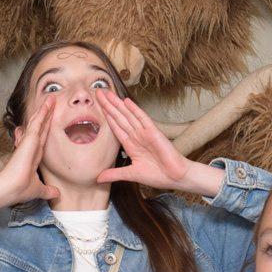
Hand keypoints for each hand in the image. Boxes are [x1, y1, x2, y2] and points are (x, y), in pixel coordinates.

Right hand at [0, 95, 59, 210]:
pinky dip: (42, 113)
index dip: (46, 128)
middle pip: (41, 127)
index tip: (49, 119)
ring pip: (39, 122)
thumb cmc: (19, 190)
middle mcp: (32, 147)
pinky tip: (47, 104)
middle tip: (51, 102)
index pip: (42, 139)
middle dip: (46, 115)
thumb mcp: (39, 189)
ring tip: (51, 98)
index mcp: (34, 156)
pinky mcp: (29, 140)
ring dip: (45, 110)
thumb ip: (48, 190)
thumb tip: (57, 193)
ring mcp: (30, 142)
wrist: (9, 189)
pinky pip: (37, 123)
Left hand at [95, 90, 222, 196]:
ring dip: (118, 104)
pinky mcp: (154, 132)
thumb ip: (114, 174)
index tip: (97, 107)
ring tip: (108, 93)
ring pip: (128, 115)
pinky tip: (127, 101)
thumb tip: (98, 178)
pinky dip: (135, 110)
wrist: (175, 177)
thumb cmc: (157, 175)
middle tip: (98, 93)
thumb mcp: (131, 174)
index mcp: (130, 145)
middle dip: (108, 106)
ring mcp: (144, 133)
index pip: (115, 127)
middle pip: (119, 117)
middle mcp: (136, 136)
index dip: (106, 116)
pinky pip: (143, 119)